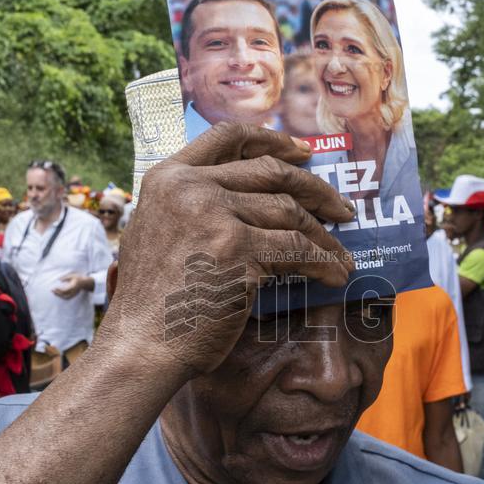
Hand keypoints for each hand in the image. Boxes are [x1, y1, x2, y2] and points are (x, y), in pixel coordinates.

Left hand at [53, 274, 93, 298]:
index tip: (54, 288)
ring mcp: (74, 294)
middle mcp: (74, 291)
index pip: (65, 291)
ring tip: (54, 293)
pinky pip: (67, 298)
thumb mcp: (72, 276)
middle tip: (52, 290)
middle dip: (58, 293)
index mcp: (73, 286)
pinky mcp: (74, 295)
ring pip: (66, 298)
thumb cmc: (78, 278)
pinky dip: (62, 297)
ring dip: (59, 296)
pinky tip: (58, 294)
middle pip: (64, 295)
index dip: (59, 290)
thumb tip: (59, 280)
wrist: (85, 282)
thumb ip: (66, 278)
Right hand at [98, 123, 355, 384]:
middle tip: (341, 208)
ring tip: (341, 254)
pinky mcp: (238, 250)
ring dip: (324, 236)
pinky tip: (335, 275)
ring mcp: (214, 215)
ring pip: (289, 213)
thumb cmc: (153, 303)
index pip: (228, 137)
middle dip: (315, 189)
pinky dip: (324, 262)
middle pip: (271, 172)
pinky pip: (296, 250)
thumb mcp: (158, 232)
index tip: (302, 152)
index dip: (272, 140)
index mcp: (167, 177)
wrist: (141, 346)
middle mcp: (190, 188)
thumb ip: (191, 207)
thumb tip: (245, 202)